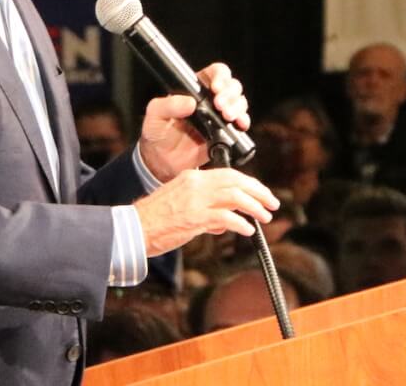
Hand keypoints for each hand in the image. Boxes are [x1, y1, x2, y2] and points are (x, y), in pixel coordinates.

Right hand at [132, 167, 278, 255]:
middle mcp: (195, 184)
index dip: (249, 183)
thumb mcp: (180, 203)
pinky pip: (226, 218)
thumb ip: (204, 209)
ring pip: (235, 197)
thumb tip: (225, 222)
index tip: (261, 192)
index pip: (228, 174)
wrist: (133, 229)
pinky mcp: (194, 218)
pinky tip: (248, 230)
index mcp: (191, 177)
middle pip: (236, 182)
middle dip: (259, 192)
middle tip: (272, 203)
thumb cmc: (154, 219)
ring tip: (265, 217)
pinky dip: (241, 223)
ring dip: (255, 207)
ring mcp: (195, 201)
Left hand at [137, 62, 250, 181]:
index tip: (216, 87)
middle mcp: (211, 99)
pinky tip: (239, 125)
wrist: (163, 161)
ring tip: (227, 116)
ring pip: (239, 102)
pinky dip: (243, 121)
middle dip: (230, 93)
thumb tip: (190, 102)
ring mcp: (220, 116)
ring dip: (237, 107)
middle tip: (220, 105)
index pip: (215, 73)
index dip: (220, 76)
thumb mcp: (155, 114)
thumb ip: (168, 105)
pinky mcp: (225, 132)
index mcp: (195, 88)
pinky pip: (241, 123)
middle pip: (232, 86)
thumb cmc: (157, 132)